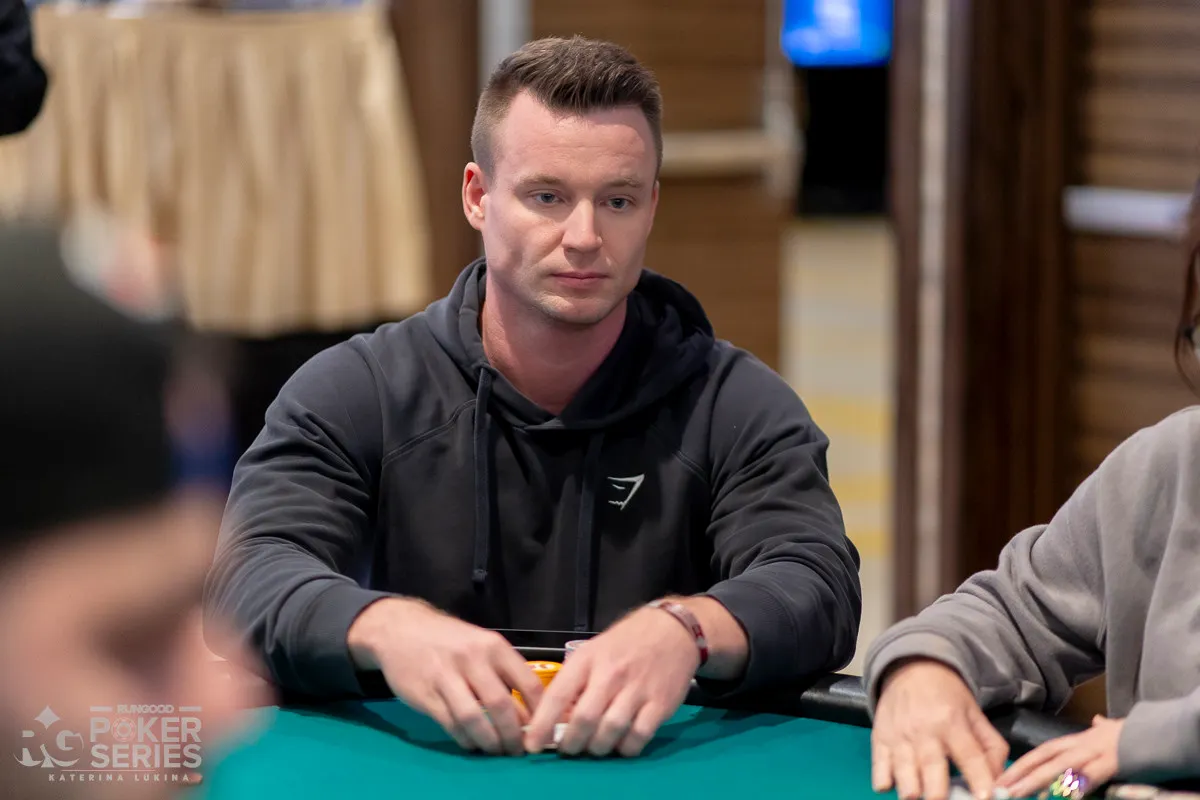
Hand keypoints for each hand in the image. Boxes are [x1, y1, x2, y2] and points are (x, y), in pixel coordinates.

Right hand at [347, 598, 544, 755]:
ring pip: (474, 718)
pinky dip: (465, 739)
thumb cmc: (449, 640)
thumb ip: (503, 673)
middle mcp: (472, 659)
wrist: (401, 629)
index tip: (542, 730)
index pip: (527, 683)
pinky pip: (451, 724)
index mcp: (494, 646)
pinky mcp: (425, 694)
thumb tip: (528, 713)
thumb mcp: (481, 644)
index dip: (539, 713)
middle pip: (501, 705)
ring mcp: (446, 677)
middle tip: (517, 750)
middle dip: (513, 735)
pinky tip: (472, 743)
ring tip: (496, 751)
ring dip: (489, 742)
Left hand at [523, 604, 700, 756]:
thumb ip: (576, 682)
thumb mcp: (594, 652)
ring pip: (610, 732)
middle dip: (571, 743)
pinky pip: (638, 737)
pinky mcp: (660, 704)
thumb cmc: (626, 643)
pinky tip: (621, 744)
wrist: (672, 630)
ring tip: (594, 748)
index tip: (531, 745)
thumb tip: (557, 720)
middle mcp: (611, 674)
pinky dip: (626, 748)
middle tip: (569, 749)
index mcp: (587, 660)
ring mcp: (637, 690)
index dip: (542, 724)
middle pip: (584, 720)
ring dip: (598, 748)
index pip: (558, 696)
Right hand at [872, 659, 1009, 799]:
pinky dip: (887, 784)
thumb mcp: (975, 714)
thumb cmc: (947, 696)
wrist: (911, 667)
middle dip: (941, 797)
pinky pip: (879, 774)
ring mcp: (899, 737)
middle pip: (933, 775)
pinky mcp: (879, 740)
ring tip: (922, 794)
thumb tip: (999, 784)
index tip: (985, 799)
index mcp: (953, 723)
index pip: (970, 758)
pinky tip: (898, 781)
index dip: (980, 783)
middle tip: (947, 799)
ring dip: (914, 793)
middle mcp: (924, 731)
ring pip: (904, 780)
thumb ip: (991, 748)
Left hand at [996, 715, 1122, 798]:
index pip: (1042, 751)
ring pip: (1059, 767)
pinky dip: (1076, 786)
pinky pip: (1090, 777)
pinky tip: (1064, 797)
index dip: (1022, 764)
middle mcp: (1079, 746)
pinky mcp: (1110, 763)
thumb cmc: (1130, 734)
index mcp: (1076, 741)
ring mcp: (1093, 754)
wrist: (1154, 731)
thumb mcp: (1109, 729)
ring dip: (1037, 780)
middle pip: (1044, 759)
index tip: (1003, 776)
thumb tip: (1097, 719)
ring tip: (1019, 794)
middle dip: (1021, 773)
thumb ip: (1098, 727)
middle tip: (1001, 788)